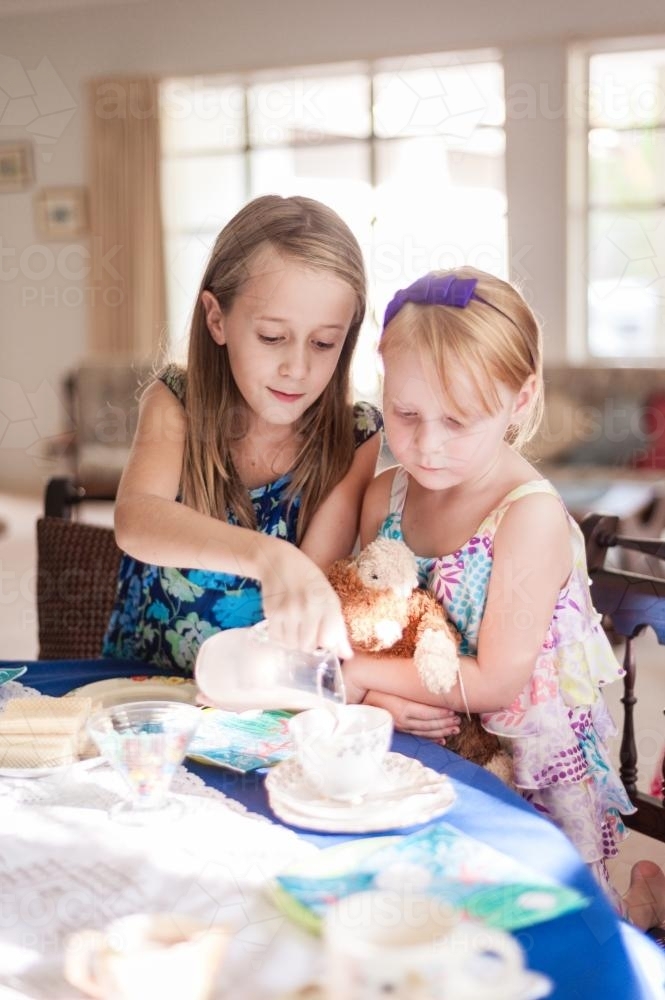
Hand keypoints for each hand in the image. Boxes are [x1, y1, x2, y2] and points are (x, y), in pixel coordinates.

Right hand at [259, 540, 352, 659]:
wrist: (280, 562)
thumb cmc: (310, 583)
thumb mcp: (330, 600)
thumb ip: (339, 629)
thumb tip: (347, 656)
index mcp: (327, 603)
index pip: (328, 640)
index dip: (325, 642)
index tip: (322, 635)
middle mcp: (308, 607)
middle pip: (308, 646)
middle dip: (308, 643)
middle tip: (306, 629)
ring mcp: (288, 611)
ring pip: (291, 645)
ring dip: (293, 641)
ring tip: (294, 626)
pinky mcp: (271, 612)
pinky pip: (276, 638)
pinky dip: (280, 636)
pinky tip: (284, 624)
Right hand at [364, 691, 460, 740]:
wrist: (361, 699)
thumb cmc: (379, 688)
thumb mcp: (395, 686)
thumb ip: (412, 686)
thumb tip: (432, 682)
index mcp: (403, 708)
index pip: (428, 713)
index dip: (442, 713)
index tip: (453, 711)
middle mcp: (403, 720)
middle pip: (429, 724)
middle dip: (445, 723)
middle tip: (458, 721)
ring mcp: (401, 727)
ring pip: (425, 732)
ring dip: (442, 731)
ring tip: (455, 729)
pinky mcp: (399, 730)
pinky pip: (417, 736)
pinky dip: (430, 739)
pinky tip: (441, 740)